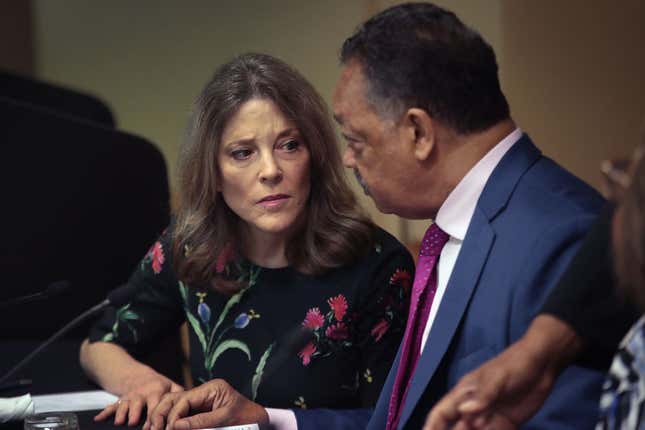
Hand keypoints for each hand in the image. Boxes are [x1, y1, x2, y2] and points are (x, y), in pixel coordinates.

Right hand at [94, 376, 183, 426]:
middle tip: (137, 426)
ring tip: (120, 422)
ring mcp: (129, 398)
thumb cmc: (158, 385)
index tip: (157, 428)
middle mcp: (141, 394)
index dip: (156, 417)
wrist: (138, 376)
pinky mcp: (120, 401)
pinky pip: (111, 406)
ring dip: (122, 413)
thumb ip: (180, 394)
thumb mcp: (171, 386)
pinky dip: (104, 412)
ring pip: (124, 405)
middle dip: (138, 416)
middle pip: (139, 405)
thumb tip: (188, 406)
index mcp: (156, 391)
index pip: (157, 405)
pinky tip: (98, 419)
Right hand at [149, 379, 268, 429]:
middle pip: (175, 399)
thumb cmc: (247, 419)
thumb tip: (176, 426)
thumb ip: (200, 422)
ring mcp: (202, 401)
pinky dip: (172, 422)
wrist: (261, 423)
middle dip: (162, 413)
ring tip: (153, 429)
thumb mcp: (224, 420)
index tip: (167, 429)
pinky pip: (182, 415)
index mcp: (213, 388)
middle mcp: (205, 392)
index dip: (173, 415)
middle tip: (152, 429)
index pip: (185, 399)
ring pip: (175, 406)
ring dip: (163, 417)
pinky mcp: (200, 411)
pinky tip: (163, 427)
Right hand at [423, 315, 581, 429]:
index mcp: (465, 393)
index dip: (432, 427)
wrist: (543, 364)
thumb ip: (483, 396)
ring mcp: (490, 416)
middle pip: (457, 428)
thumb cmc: (514, 364)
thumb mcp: (497, 378)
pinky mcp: (507, 423)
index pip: (442, 413)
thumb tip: (465, 412)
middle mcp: (474, 407)